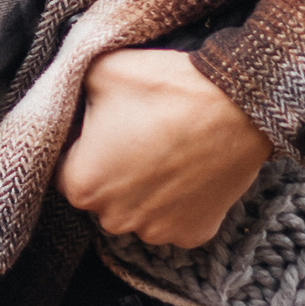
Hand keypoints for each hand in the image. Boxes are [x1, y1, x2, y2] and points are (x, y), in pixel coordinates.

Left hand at [56, 50, 271, 247]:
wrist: (238, 105)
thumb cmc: (165, 89)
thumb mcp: (100, 71)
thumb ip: (69, 92)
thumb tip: (65, 101)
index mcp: (82, 184)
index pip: (65, 168)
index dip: (82, 143)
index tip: (104, 124)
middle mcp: (114, 220)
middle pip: (102, 193)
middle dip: (112, 168)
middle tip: (138, 132)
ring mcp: (157, 232)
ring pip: (137, 208)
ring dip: (144, 187)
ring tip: (166, 147)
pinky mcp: (193, 234)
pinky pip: (174, 218)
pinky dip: (178, 199)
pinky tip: (189, 168)